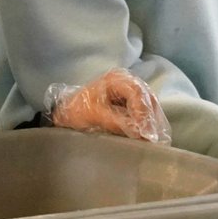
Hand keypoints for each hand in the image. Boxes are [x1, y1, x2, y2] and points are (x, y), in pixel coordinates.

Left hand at [46, 68, 170, 143]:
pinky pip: (144, 110)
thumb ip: (118, 121)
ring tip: (150, 139)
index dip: (143, 113)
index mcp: (117, 79)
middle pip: (147, 98)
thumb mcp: (95, 116)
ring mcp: (130, 91)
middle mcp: (127, 81)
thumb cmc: (77, 111)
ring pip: (149, 104)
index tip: (144, 133)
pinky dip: (146, 122)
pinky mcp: (130, 102)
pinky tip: (146, 135)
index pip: (138, 93)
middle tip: (151, 138)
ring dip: (150, 121)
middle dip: (150, 118)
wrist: (66, 113)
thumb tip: (139, 132)